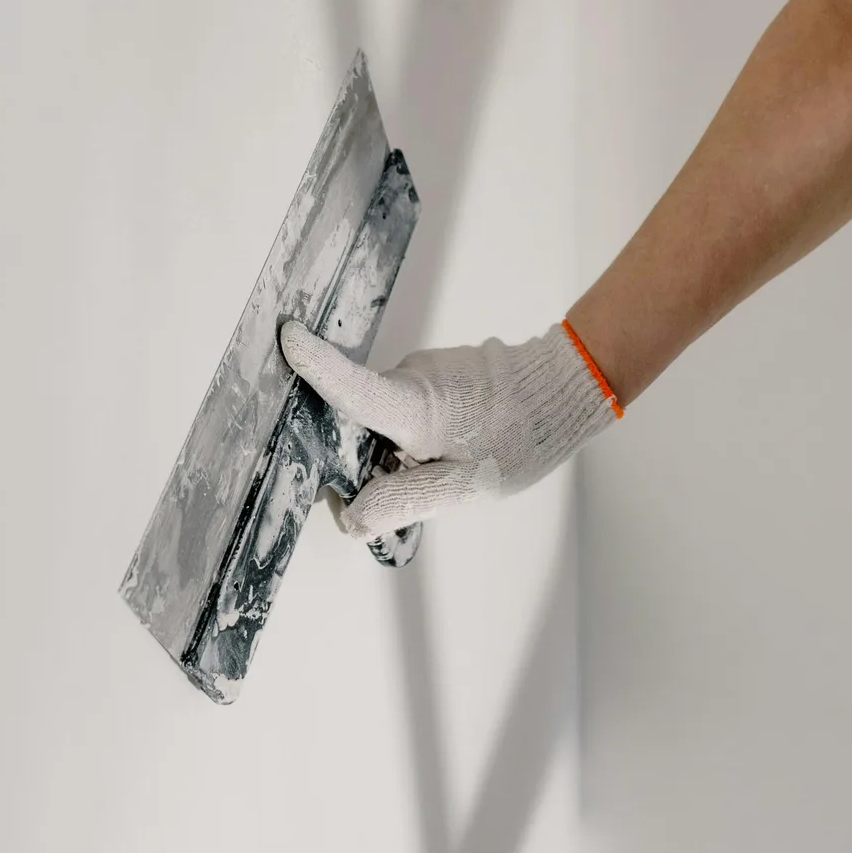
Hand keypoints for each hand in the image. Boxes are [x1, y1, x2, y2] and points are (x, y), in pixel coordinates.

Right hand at [278, 320, 621, 539]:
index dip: (315, 366)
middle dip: (364, 456)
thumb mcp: (463, 487)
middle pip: (357, 418)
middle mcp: (409, 379)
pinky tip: (451, 445)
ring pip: (383, 416)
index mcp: (412, 407)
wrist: (565, 391)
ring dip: (396, 446)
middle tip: (408, 482)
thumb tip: (350, 515)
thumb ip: (403, 501)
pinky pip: (406, 405)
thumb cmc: (520, 438)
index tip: (286, 337)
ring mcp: (422, 370)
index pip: (352, 386)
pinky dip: (414, 430)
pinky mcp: (435, 371)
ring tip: (446, 461)